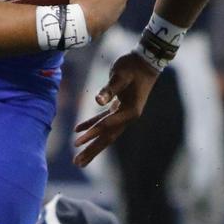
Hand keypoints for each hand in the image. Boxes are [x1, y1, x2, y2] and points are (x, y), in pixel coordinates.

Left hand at [73, 51, 160, 166]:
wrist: (147, 60)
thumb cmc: (133, 66)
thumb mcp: (120, 75)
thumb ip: (109, 88)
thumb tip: (97, 100)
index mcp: (130, 111)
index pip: (106, 126)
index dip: (91, 133)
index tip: (76, 142)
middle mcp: (128, 116)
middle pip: (107, 138)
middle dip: (92, 151)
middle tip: (77, 163)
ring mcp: (124, 113)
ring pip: (105, 133)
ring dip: (92, 144)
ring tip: (78, 158)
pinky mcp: (120, 107)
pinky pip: (104, 121)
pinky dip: (91, 125)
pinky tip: (78, 130)